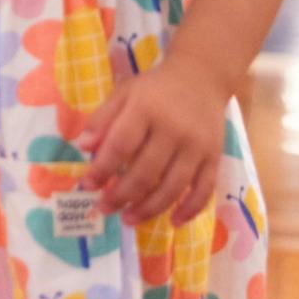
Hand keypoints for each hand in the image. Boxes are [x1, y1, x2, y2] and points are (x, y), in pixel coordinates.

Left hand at [79, 52, 229, 225]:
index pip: (120, 145)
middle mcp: (173, 130)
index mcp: (145, 109)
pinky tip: (174, 222)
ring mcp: (197, 146)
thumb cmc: (155, 88)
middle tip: (104, 208)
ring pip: (173, 186)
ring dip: (149, 208)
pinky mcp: (215, 157)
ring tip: (128, 219)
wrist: (202, 76)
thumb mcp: (124, 93)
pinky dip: (191, 209)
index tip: (87, 185)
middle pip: (146, 172)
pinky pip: (205, 189)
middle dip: (121, 195)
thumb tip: (82, 147)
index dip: (102, 168)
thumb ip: (102, 118)